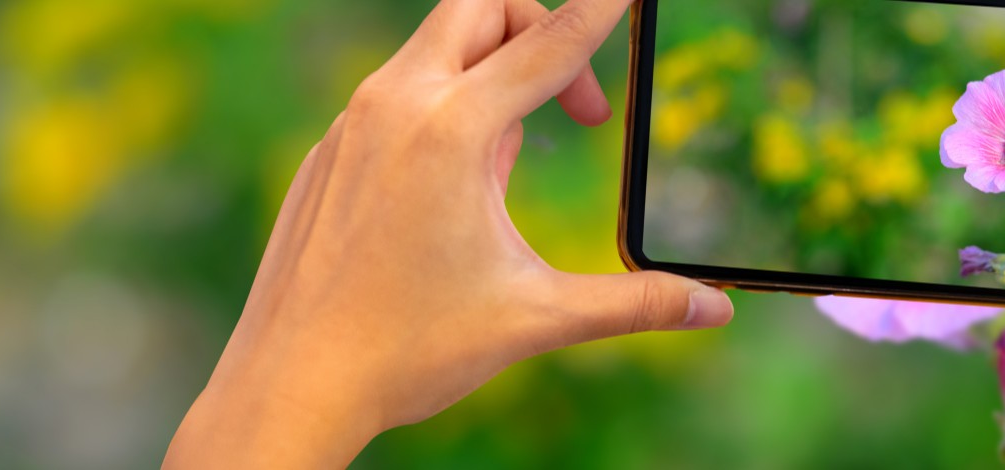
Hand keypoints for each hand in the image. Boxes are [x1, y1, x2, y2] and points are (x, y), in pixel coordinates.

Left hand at [163, 0, 732, 466]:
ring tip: (509, 167)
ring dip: (490, 77)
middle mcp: (396, 105)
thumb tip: (715, 310)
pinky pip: (397, 97)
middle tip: (579, 107)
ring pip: (436, 49)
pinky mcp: (329, 151)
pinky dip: (441, 112)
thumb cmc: (408, 350)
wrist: (290, 383)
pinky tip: (449, 195)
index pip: (549, 44)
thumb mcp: (535, 319)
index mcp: (452, 131)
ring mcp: (352, 123)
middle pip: (482, 6)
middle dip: (540, 29)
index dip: (599, 12)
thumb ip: (633, 304)